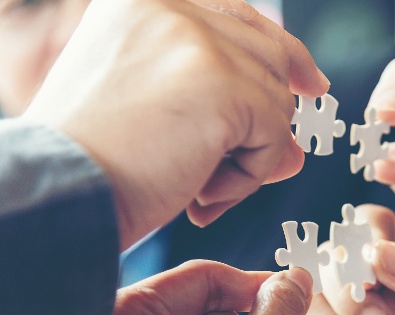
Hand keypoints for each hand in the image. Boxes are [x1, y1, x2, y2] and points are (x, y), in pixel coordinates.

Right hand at [22, 0, 328, 249]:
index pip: (240, 19)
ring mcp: (198, 39)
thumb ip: (234, 116)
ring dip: (250, 155)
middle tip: (245, 165)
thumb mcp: (167, 121)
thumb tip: (297, 152)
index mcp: (146, 2)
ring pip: (276, 100)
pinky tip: (201, 189)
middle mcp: (172, 6)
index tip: (311, 84)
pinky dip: (250, 174)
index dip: (282, 55)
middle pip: (269, 58)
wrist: (63, 195)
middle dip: (268, 119)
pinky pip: (275, 134)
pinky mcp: (223, 82)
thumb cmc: (97, 164)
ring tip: (198, 184)